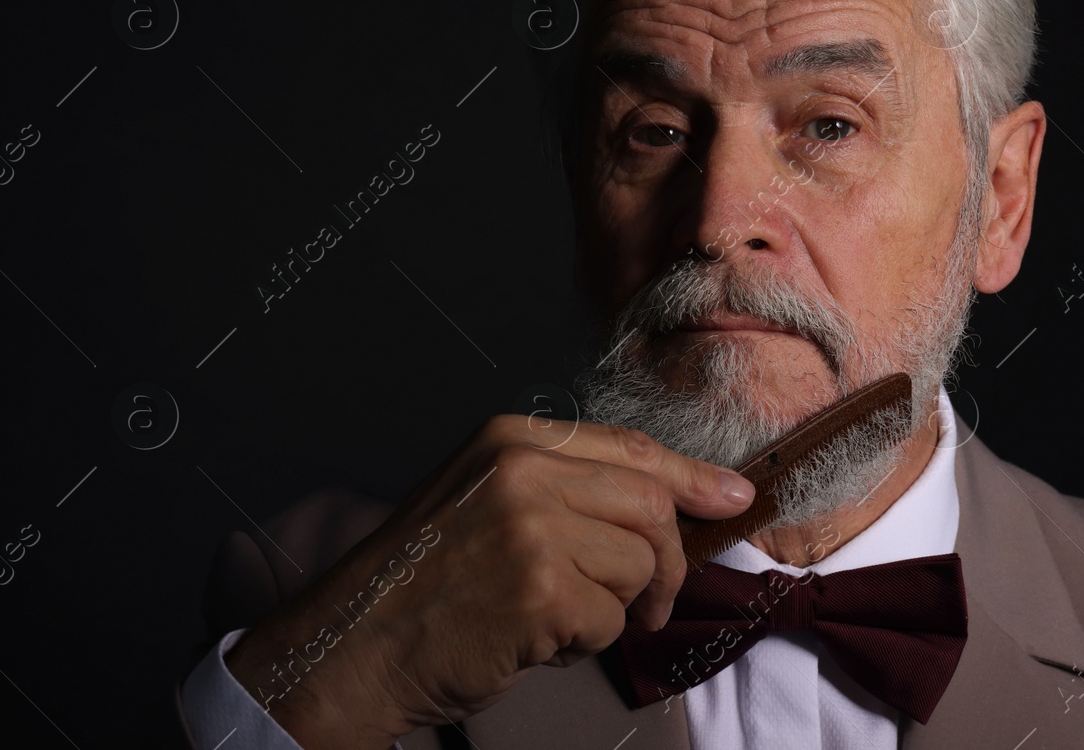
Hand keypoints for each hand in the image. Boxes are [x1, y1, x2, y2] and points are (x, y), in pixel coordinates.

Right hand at [223, 415, 754, 749]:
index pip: (631, 448)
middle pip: (650, 505)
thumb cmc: (423, 585)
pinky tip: (533, 640)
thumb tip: (677, 504)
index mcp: (512, 437)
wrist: (350, 646)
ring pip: (638, 565)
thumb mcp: (489, 502)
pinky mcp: (539, 587)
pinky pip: (609, 620)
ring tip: (553, 619)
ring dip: (614, 609)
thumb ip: (570, 491)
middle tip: (649, 606)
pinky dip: (583, 644)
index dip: (692, 477)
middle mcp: (522, 468)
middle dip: (665, 563)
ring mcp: (531, 525)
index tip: (733, 497)